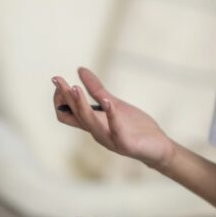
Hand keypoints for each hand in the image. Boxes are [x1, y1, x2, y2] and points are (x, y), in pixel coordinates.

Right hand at [52, 67, 175, 169]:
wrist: (158, 147)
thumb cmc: (135, 127)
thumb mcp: (114, 104)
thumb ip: (97, 90)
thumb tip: (80, 69)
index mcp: (93, 124)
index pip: (66, 113)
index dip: (60, 98)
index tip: (58, 80)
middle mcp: (97, 132)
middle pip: (73, 115)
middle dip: (65, 96)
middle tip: (57, 79)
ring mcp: (109, 139)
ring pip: (89, 122)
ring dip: (81, 105)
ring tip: (75, 88)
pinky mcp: (125, 144)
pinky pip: (115, 130)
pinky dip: (111, 115)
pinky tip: (108, 102)